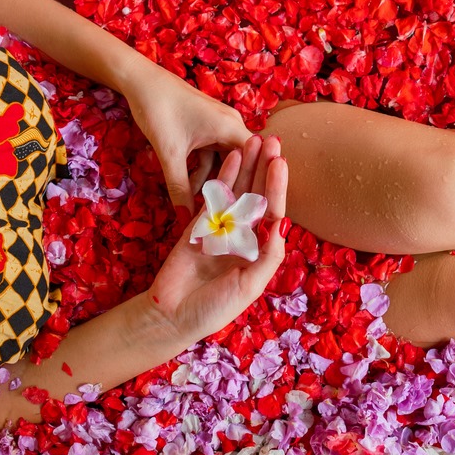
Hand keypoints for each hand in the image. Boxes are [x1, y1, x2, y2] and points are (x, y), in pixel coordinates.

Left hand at [125, 67, 251, 210]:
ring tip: (196, 203)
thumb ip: (179, 188)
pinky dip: (202, 168)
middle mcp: (231, 124)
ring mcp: (218, 124)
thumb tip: (186, 220)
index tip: (244, 210)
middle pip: (240, 162)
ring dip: (210, 179)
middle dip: (228, 186)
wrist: (140, 81)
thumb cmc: (158, 110)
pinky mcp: (206, 125)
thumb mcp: (169, 154)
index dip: (252, 185)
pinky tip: (187, 185)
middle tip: (217, 213)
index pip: (256, 160)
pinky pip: (212, 152)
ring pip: (223, 159)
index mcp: (231, 127)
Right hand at [146, 136, 288, 344]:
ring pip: (237, 190)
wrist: (171, 315)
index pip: (273, 212)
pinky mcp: (198, 225)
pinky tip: (231, 157)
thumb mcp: (249, 286)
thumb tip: (283, 223)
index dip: (277, 187)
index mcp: (259, 250)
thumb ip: (268, 256)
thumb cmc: (214, 308)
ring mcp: (221, 228)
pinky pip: (213, 197)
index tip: (280, 161)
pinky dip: (222, 177)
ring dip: (246, 166)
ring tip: (253, 139)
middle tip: (272, 139)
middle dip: (265, 168)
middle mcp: (244, 236)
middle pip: (257, 195)